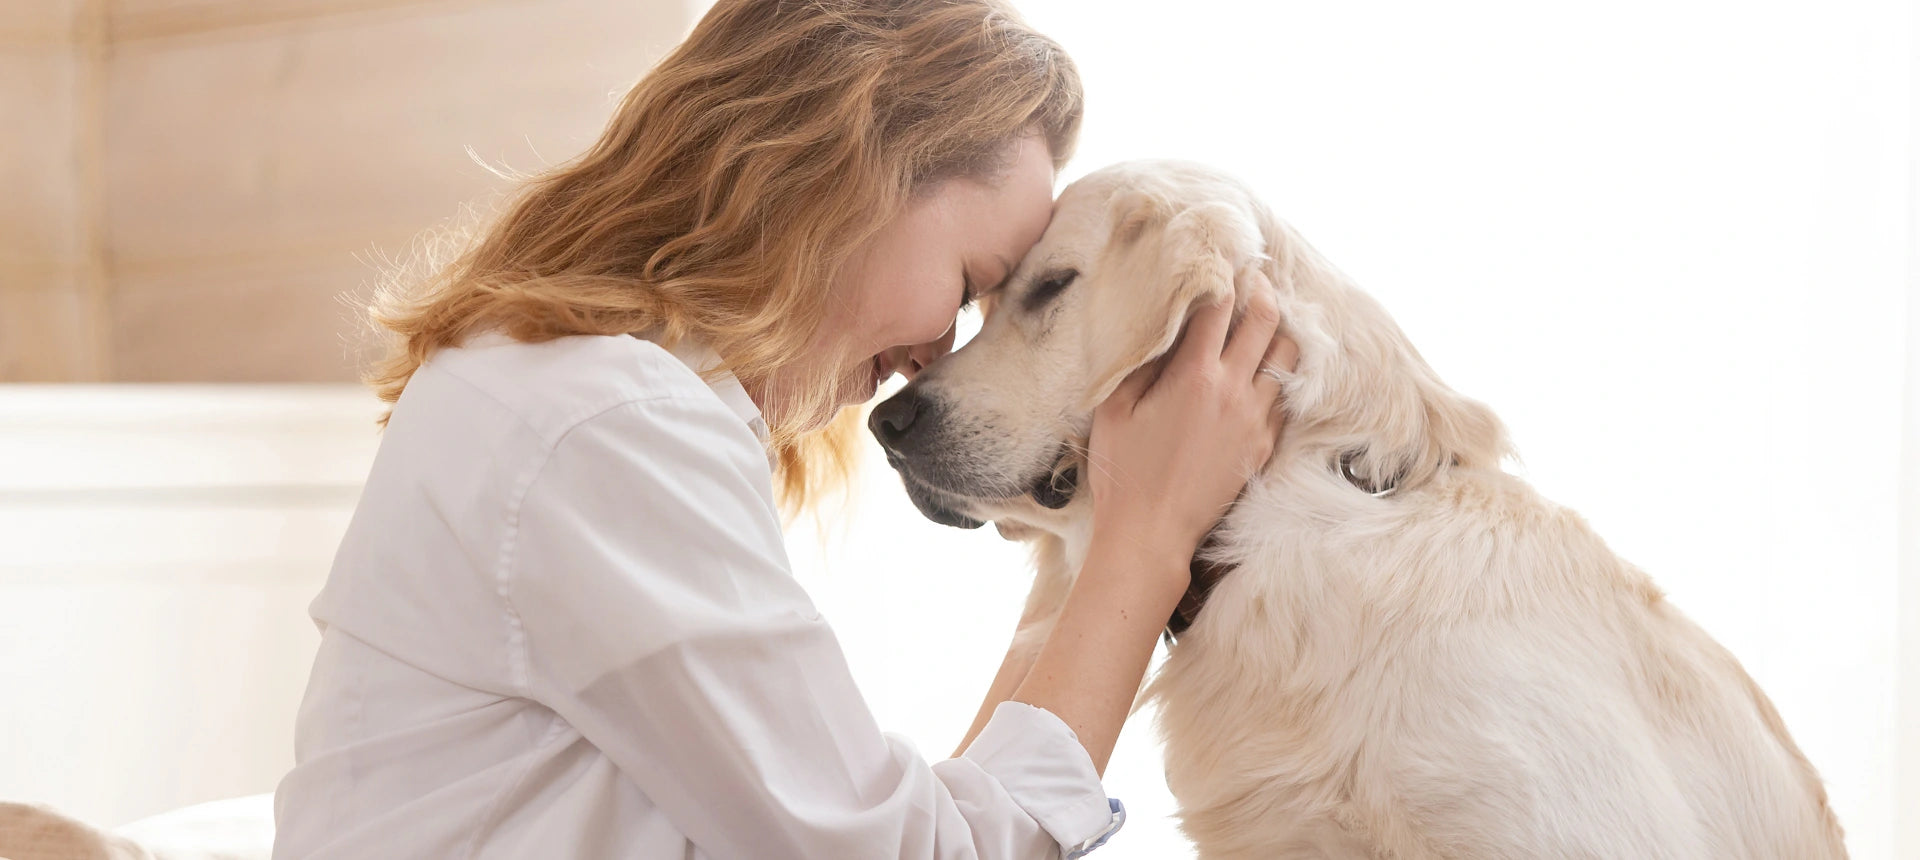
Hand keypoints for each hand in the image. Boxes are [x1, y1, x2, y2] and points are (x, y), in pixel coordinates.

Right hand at [1086, 270, 1297, 593]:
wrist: (1152, 533)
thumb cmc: (1123, 471)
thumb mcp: (1114, 408)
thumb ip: (1140, 361)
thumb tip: (1160, 325)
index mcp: (1194, 376)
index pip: (1219, 307)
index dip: (1222, 276)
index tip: (1220, 259)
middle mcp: (1234, 392)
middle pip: (1265, 321)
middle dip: (1260, 291)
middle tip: (1252, 277)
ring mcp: (1255, 420)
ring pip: (1287, 357)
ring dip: (1278, 331)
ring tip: (1265, 319)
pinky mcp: (1263, 447)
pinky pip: (1284, 397)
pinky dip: (1279, 374)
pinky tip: (1265, 370)